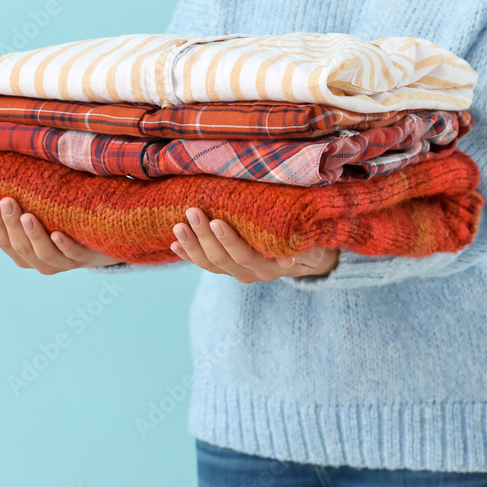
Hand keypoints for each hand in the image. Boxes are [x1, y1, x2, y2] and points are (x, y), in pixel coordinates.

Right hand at [0, 197, 121, 273]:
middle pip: (23, 248)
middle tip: (7, 201)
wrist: (104, 243)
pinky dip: (64, 245)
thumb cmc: (65, 226)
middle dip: (12, 225)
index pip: (7, 244)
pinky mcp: (86, 258)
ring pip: (45, 254)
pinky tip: (57, 234)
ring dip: (34, 235)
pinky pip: (73, 254)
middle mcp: (44, 263)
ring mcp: (65, 263)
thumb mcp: (42, 220)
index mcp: (28, 256)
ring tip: (26, 216)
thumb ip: (20, 215)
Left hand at [170, 207, 339, 283]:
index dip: (229, 242)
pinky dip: (187, 255)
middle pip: (222, 260)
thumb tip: (288, 260)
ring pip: (209, 264)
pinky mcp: (226, 267)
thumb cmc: (310, 242)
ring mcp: (237, 272)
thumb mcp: (313, 245)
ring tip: (178, 226)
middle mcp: (251, 274)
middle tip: (192, 212)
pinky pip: (203, 264)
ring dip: (191, 246)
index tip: (216, 221)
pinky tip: (174, 244)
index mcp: (270, 267)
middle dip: (204, 237)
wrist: (307, 257)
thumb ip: (303, 250)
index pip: (245, 257)